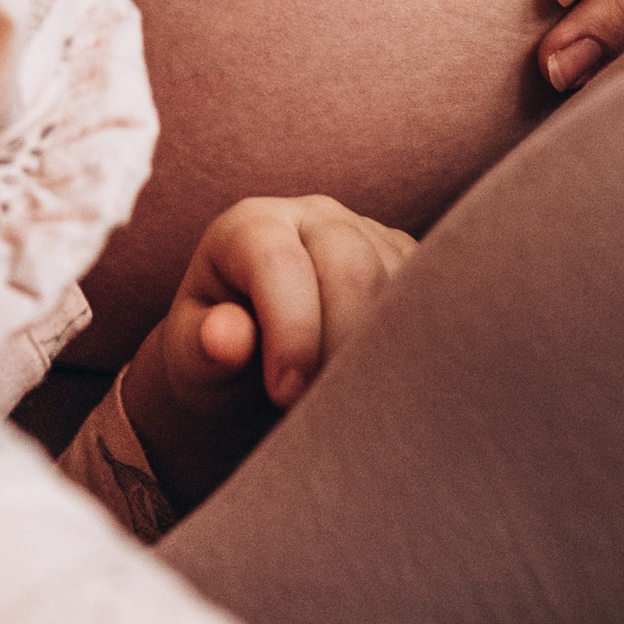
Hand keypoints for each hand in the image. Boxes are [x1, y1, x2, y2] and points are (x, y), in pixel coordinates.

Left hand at [119, 195, 413, 511]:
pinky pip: (431, 296)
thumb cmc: (219, 355)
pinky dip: (413, 344)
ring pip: (398, 282)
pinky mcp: (408, 262)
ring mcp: (368, 233)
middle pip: (350, 266)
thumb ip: (202, 347)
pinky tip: (387, 383)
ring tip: (351, 402)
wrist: (259, 356)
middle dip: (340, 346)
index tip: (285, 395)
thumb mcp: (192, 359)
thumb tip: (227, 336)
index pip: (280, 262)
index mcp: (250, 226)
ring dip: (380, 351)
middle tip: (324, 407)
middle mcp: (314, 216)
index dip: (289, 331)